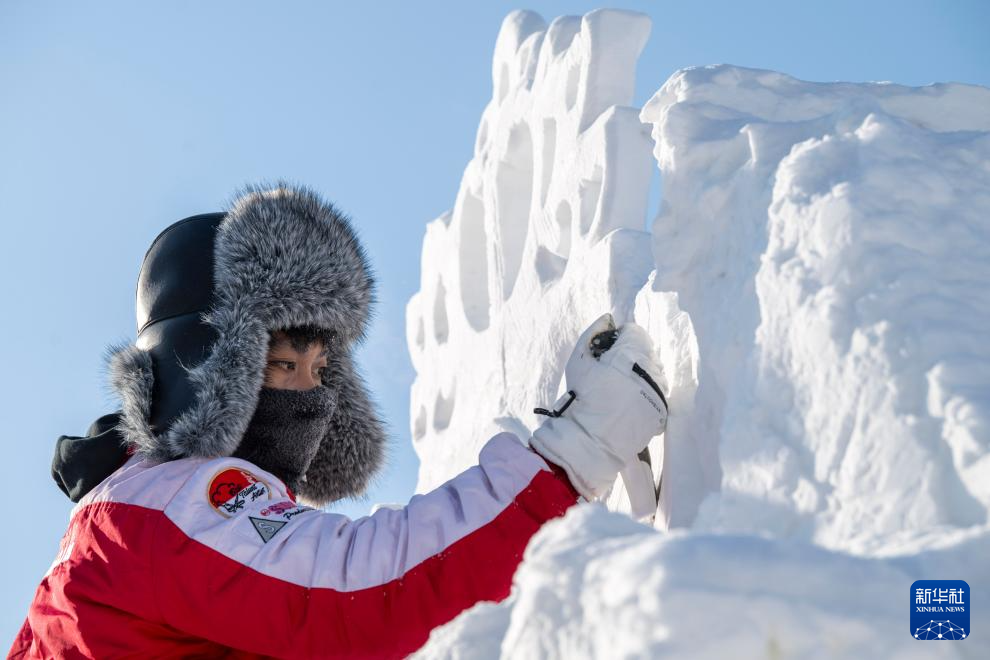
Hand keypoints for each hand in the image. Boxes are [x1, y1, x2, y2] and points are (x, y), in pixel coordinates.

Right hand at [529, 313, 667, 499]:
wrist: (589, 439)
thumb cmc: (580, 397)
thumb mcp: (579, 361)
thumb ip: (593, 333)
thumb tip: (609, 319)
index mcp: (629, 354)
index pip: (635, 332)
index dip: (620, 337)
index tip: (608, 350)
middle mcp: (649, 370)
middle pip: (647, 350)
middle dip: (631, 354)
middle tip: (612, 370)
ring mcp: (658, 392)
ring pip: (655, 371)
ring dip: (642, 373)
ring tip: (621, 388)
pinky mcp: (661, 410)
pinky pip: (658, 392)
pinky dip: (646, 393)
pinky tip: (629, 403)